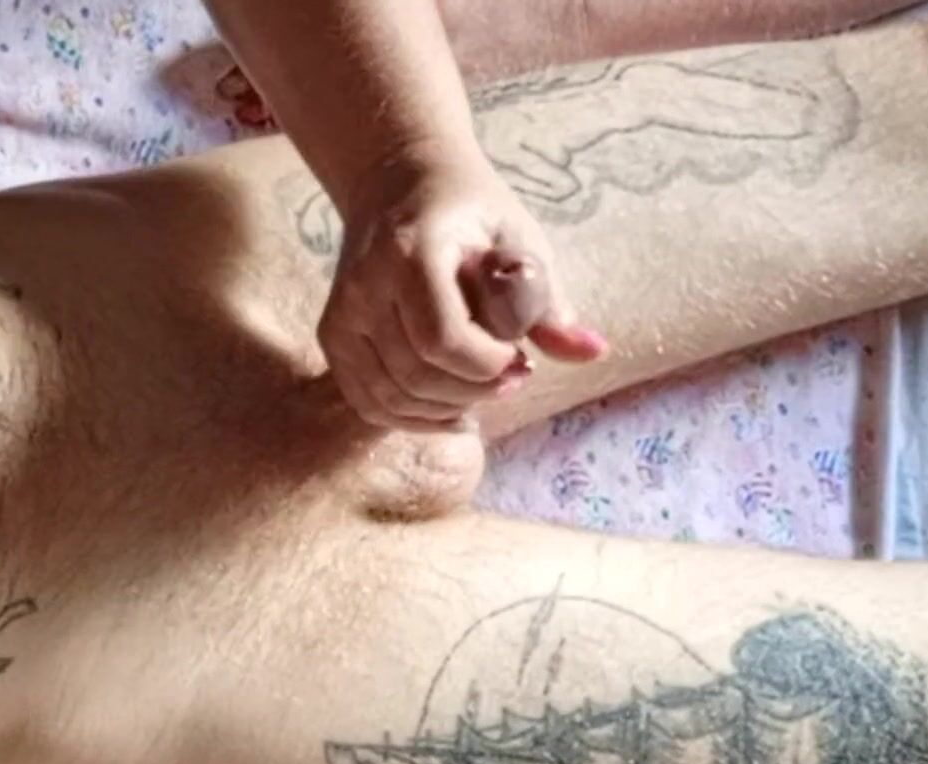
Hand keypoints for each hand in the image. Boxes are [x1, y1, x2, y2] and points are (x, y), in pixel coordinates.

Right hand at [318, 160, 607, 429]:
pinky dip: (412, 417)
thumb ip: (548, 302)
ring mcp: (343, 311)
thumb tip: (594, 351)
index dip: (488, 366)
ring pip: (391, 397)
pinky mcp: (333, 335)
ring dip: (447, 408)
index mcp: (412, 249)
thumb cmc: (472, 213)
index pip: (443, 339)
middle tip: (510, 375)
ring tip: (481, 385)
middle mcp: (365, 282)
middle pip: (417, 375)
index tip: (521, 358)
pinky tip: (449, 406)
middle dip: (475, 390)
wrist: (399, 182)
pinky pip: (369, 401)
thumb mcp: (519, 241)